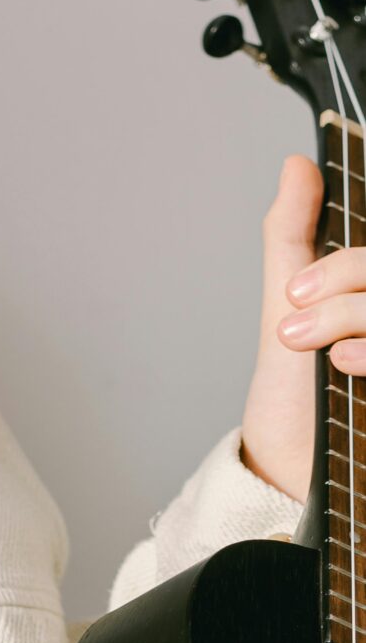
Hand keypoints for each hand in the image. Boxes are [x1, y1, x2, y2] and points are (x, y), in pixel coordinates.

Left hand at [240, 152, 332, 500]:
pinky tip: (347, 367)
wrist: (293, 478)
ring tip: (318, 355)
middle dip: (349, 285)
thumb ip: (294, 233)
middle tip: (297, 319)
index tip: (295, 289)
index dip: (350, 264)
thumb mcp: (287, 308)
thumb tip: (298, 163)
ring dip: (354, 316)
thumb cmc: (297, 396)